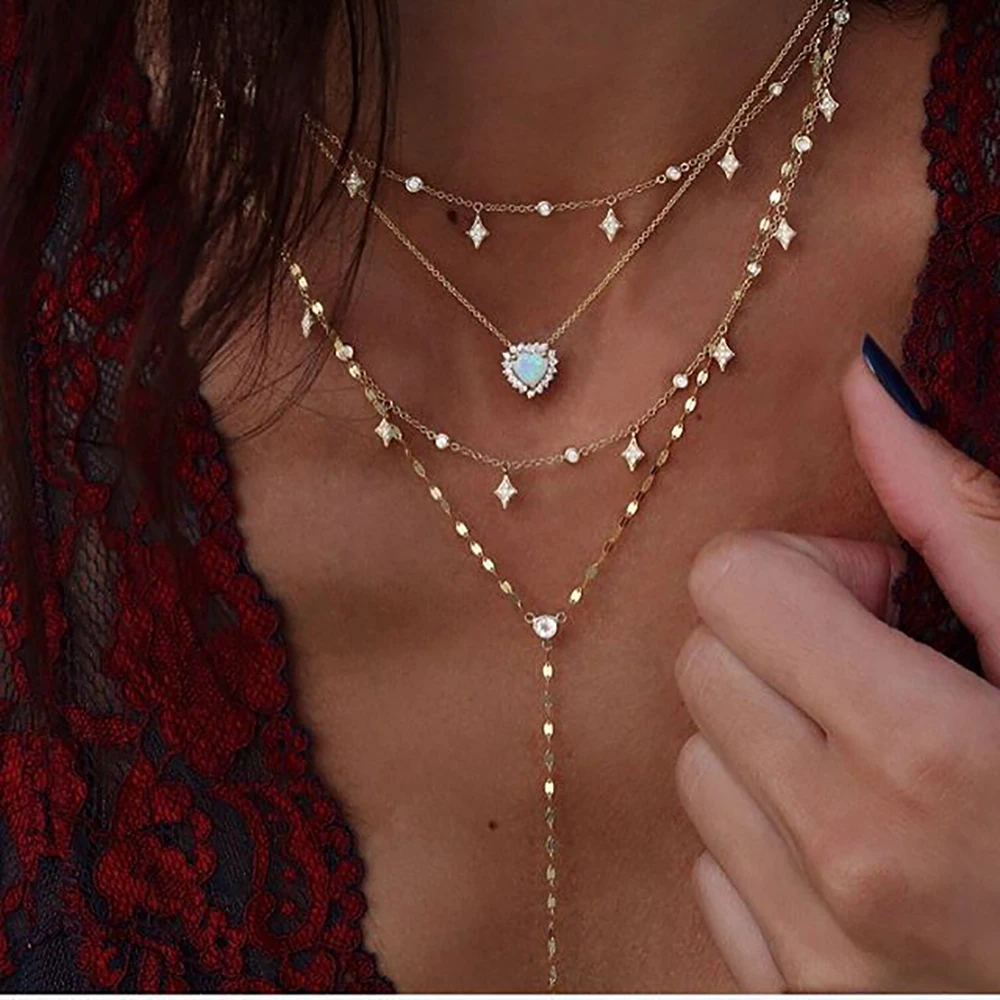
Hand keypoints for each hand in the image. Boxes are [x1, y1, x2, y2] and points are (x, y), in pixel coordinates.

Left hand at [675, 336, 999, 991]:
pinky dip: (766, 836)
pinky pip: (711, 868)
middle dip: (781, 642)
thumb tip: (865, 388)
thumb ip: (964, 518)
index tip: (881, 597)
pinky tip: (862, 846)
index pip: (730, 581)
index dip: (807, 568)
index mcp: (923, 754)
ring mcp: (814, 952)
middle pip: (700, 660)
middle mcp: (846, 859)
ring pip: (696, 761)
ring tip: (878, 762)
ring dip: (770, 737)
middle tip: (886, 671)